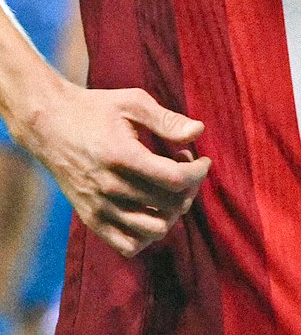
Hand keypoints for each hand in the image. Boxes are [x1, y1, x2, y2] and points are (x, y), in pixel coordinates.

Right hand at [18, 79, 210, 257]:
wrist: (49, 127)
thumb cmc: (96, 109)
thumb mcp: (133, 103)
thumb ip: (167, 120)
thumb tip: (199, 132)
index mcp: (122, 156)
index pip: (174, 179)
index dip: (197, 173)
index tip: (204, 161)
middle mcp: (110, 188)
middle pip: (168, 205)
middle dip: (189, 187)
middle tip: (185, 167)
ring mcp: (99, 208)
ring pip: (153, 230)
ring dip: (173, 212)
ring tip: (170, 189)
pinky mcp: (91, 220)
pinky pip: (128, 245)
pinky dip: (148, 234)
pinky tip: (152, 208)